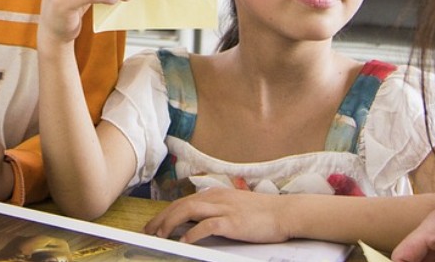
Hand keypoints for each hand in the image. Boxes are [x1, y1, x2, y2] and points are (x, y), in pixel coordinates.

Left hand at [145, 187, 293, 244]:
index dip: (167, 212)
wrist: (285, 212)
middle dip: (162, 218)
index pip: (184, 201)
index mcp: (216, 194)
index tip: (155, 223)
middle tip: (149, 230)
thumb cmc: (263, 213)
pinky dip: (192, 233)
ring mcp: (224, 208)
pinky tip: (183, 241)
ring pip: (188, 211)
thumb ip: (217, 210)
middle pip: (181, 205)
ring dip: (171, 223)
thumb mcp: (235, 206)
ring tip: (160, 235)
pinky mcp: (232, 222)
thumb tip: (197, 221)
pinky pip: (207, 226)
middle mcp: (217, 198)